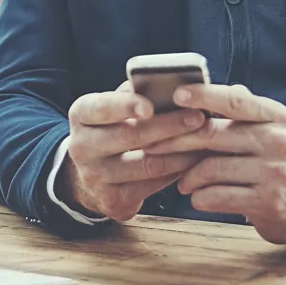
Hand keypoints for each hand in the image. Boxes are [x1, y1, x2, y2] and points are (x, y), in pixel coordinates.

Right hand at [58, 81, 208, 222]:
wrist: (89, 175)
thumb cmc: (111, 129)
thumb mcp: (113, 108)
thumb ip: (135, 94)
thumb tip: (171, 83)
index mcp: (81, 115)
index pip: (103, 107)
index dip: (127, 106)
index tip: (150, 106)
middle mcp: (82, 147)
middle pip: (130, 136)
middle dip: (168, 126)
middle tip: (198, 118)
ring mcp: (96, 177)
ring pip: (146, 165)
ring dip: (180, 152)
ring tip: (204, 140)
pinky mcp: (113, 201)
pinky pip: (153, 186)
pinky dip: (177, 172)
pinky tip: (193, 161)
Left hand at [141, 83, 285, 243]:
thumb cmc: (275, 160)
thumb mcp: (269, 127)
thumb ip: (240, 107)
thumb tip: (201, 85)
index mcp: (275, 116)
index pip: (235, 101)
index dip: (203, 95)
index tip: (175, 95)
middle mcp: (277, 140)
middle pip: (212, 135)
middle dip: (176, 141)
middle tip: (152, 145)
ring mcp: (273, 172)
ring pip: (210, 169)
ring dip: (186, 176)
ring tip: (182, 180)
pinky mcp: (266, 201)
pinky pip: (216, 196)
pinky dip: (199, 197)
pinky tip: (197, 196)